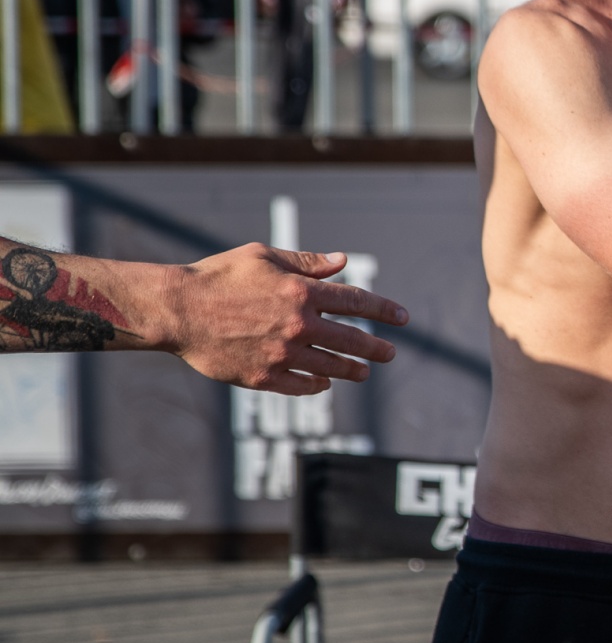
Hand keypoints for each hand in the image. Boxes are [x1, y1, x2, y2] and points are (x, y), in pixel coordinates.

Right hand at [166, 245, 408, 394]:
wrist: (177, 310)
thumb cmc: (219, 276)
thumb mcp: (264, 257)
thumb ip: (307, 262)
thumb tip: (342, 262)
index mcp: (302, 293)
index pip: (357, 302)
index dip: (384, 310)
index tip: (403, 318)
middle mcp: (298, 326)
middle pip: (352, 340)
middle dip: (376, 348)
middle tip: (389, 353)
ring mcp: (282, 355)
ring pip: (331, 366)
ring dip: (351, 369)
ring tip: (363, 372)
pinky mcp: (263, 377)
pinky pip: (300, 386)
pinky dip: (316, 384)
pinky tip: (324, 382)